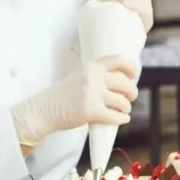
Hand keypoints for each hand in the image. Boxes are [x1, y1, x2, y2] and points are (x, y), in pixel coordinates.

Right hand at [10, 56, 138, 147]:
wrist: (44, 109)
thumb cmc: (62, 95)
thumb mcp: (78, 76)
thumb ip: (96, 75)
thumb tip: (122, 81)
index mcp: (91, 66)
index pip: (118, 60)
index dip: (131, 67)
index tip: (134, 75)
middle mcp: (93, 78)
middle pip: (126, 85)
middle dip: (132, 93)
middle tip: (129, 99)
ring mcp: (93, 94)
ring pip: (123, 103)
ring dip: (126, 108)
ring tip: (122, 111)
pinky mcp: (91, 111)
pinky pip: (116, 116)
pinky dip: (122, 119)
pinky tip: (121, 119)